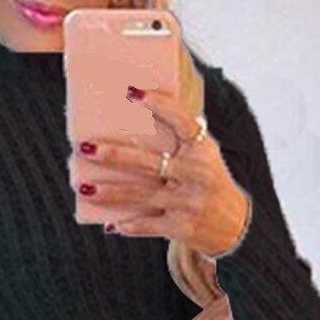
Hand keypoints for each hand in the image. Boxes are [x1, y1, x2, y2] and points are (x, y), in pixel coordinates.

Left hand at [73, 70, 249, 256]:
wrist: (235, 227)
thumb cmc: (209, 183)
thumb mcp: (204, 156)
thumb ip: (181, 138)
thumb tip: (143, 109)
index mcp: (201, 149)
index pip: (181, 120)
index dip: (158, 105)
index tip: (131, 92)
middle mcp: (195, 173)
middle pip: (148, 161)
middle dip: (113, 154)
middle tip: (84, 147)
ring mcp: (188, 201)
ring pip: (141, 194)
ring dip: (109, 192)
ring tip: (83, 187)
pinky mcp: (181, 227)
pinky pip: (149, 225)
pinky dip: (129, 226)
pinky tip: (110, 225)